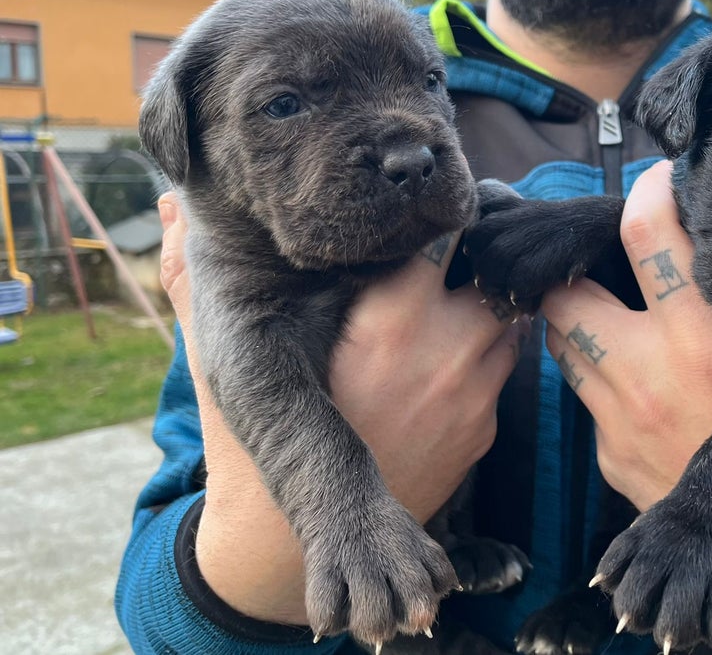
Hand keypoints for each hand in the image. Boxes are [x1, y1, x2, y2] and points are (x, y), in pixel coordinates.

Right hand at [157, 192, 525, 624]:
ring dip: (488, 298)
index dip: (447, 207)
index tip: (434, 200)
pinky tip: (452, 348)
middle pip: (497, 266)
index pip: (452, 228)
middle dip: (483, 248)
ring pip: (510, 315)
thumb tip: (171, 208)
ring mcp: (475, 391)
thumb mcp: (231, 347)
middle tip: (465, 236)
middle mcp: (448, 347)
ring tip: (458, 288)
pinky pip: (504, 367)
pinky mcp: (483, 430)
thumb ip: (207, 271)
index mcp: (394, 313)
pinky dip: (487, 348)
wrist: (294, 542)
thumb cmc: (259, 438)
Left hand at [541, 161, 711, 648]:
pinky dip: (594, 364)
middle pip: (570, 287)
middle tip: (610, 245)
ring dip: (576, 309)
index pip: (649, 234)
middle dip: (582, 256)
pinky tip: (629, 363)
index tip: (663, 181)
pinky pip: (580, 391)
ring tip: (611, 298)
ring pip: (560, 336)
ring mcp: (621, 418)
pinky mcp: (608, 455)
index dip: (649, 193)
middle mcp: (654, 373)